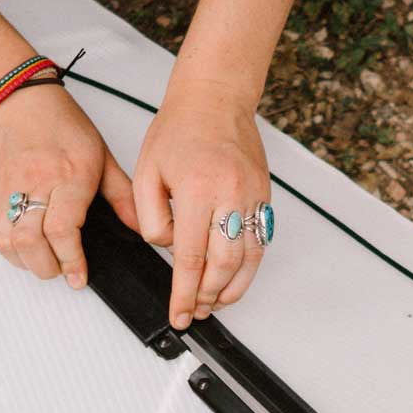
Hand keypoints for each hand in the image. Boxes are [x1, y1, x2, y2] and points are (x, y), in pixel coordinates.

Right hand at [0, 84, 138, 286]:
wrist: (14, 96)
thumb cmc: (58, 121)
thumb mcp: (101, 155)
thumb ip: (123, 196)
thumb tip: (140, 227)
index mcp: (66, 175)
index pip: (63, 230)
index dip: (71, 260)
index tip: (80, 276)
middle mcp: (33, 183)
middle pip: (32, 243)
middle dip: (50, 267)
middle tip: (65, 270)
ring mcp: (6, 189)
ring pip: (8, 243)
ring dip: (28, 263)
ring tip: (47, 261)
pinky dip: (11, 251)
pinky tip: (27, 250)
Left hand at [132, 79, 270, 328]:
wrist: (215, 99)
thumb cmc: (180, 129)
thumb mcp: (147, 171)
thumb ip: (150, 216)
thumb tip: (165, 248)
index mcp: (198, 189)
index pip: (190, 256)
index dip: (184, 292)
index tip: (178, 312)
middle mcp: (231, 196)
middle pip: (223, 265)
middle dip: (208, 296)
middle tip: (194, 311)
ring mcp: (254, 198)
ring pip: (249, 261)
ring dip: (232, 289)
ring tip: (214, 304)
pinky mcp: (265, 198)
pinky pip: (261, 244)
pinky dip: (248, 269)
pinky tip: (234, 280)